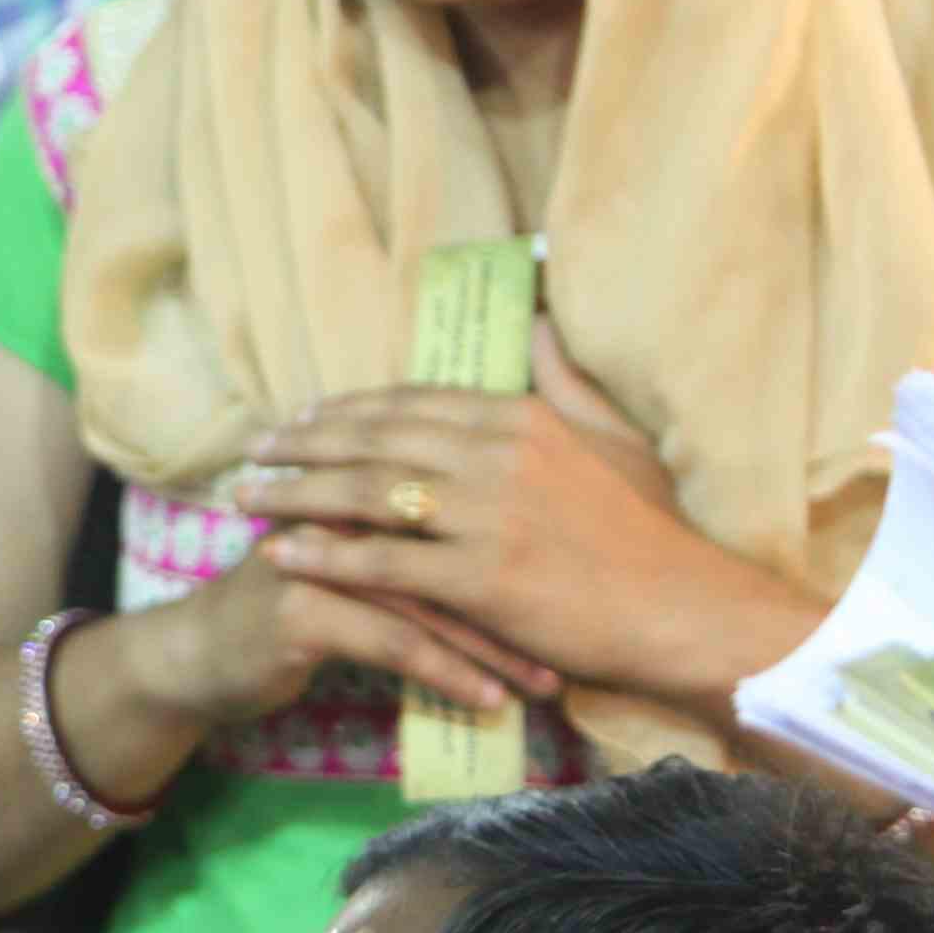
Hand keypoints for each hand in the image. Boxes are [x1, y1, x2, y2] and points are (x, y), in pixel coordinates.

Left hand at [228, 337, 807, 710]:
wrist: (688, 609)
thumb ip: (569, 382)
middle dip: (304, 444)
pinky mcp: (479, 576)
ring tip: (245, 497)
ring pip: (366, 493)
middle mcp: (498, 455)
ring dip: (296, 492)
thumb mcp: (618, 440)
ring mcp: (487, 515)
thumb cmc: (656, 534)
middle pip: (375, 439)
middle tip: (253, 451)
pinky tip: (282, 553)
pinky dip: (325, 555)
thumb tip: (541, 323)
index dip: (350, 408)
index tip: (303, 416)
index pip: (414, 403)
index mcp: (524, 419)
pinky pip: (382, 561)